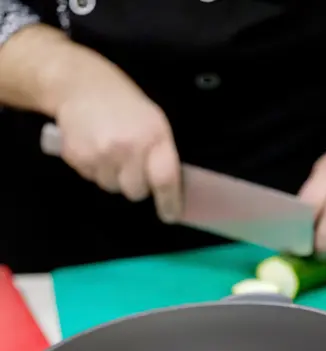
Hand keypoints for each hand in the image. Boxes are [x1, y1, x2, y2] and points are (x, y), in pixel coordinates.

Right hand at [54, 50, 180, 221]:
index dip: (169, 202)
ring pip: (113, 187)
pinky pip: (92, 178)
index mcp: (154, 137)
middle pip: (136, 192)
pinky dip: (95, 168)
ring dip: (113, 176)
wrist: (78, 84)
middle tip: (131, 162)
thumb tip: (167, 187)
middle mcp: (129, 148)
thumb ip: (160, 152)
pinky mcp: (79, 158)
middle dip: (136, 183)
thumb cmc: (122, 102)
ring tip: (110, 149)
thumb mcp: (153, 120)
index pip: (165, 180)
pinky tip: (94, 147)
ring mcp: (102, 154)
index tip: (170, 215)